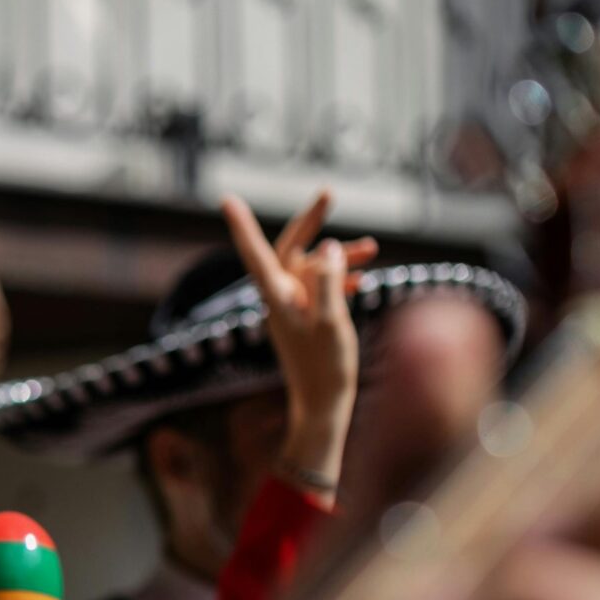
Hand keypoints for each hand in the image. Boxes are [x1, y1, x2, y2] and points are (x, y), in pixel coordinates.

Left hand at [221, 189, 377, 487]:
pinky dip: (340, 280)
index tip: (226, 199)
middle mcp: (280, 300)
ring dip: (340, 257)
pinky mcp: (307, 320)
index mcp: (277, 299)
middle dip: (311, 223)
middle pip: (291, 250)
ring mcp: (293, 310)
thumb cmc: (325, 368)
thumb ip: (329, 283)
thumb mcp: (331, 323)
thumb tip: (328, 249)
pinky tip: (363, 281)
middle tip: (329, 192)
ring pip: (313, 269)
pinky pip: (321, 289)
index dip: (243, 226)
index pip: (257, 254)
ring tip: (373, 250)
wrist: (322, 406)